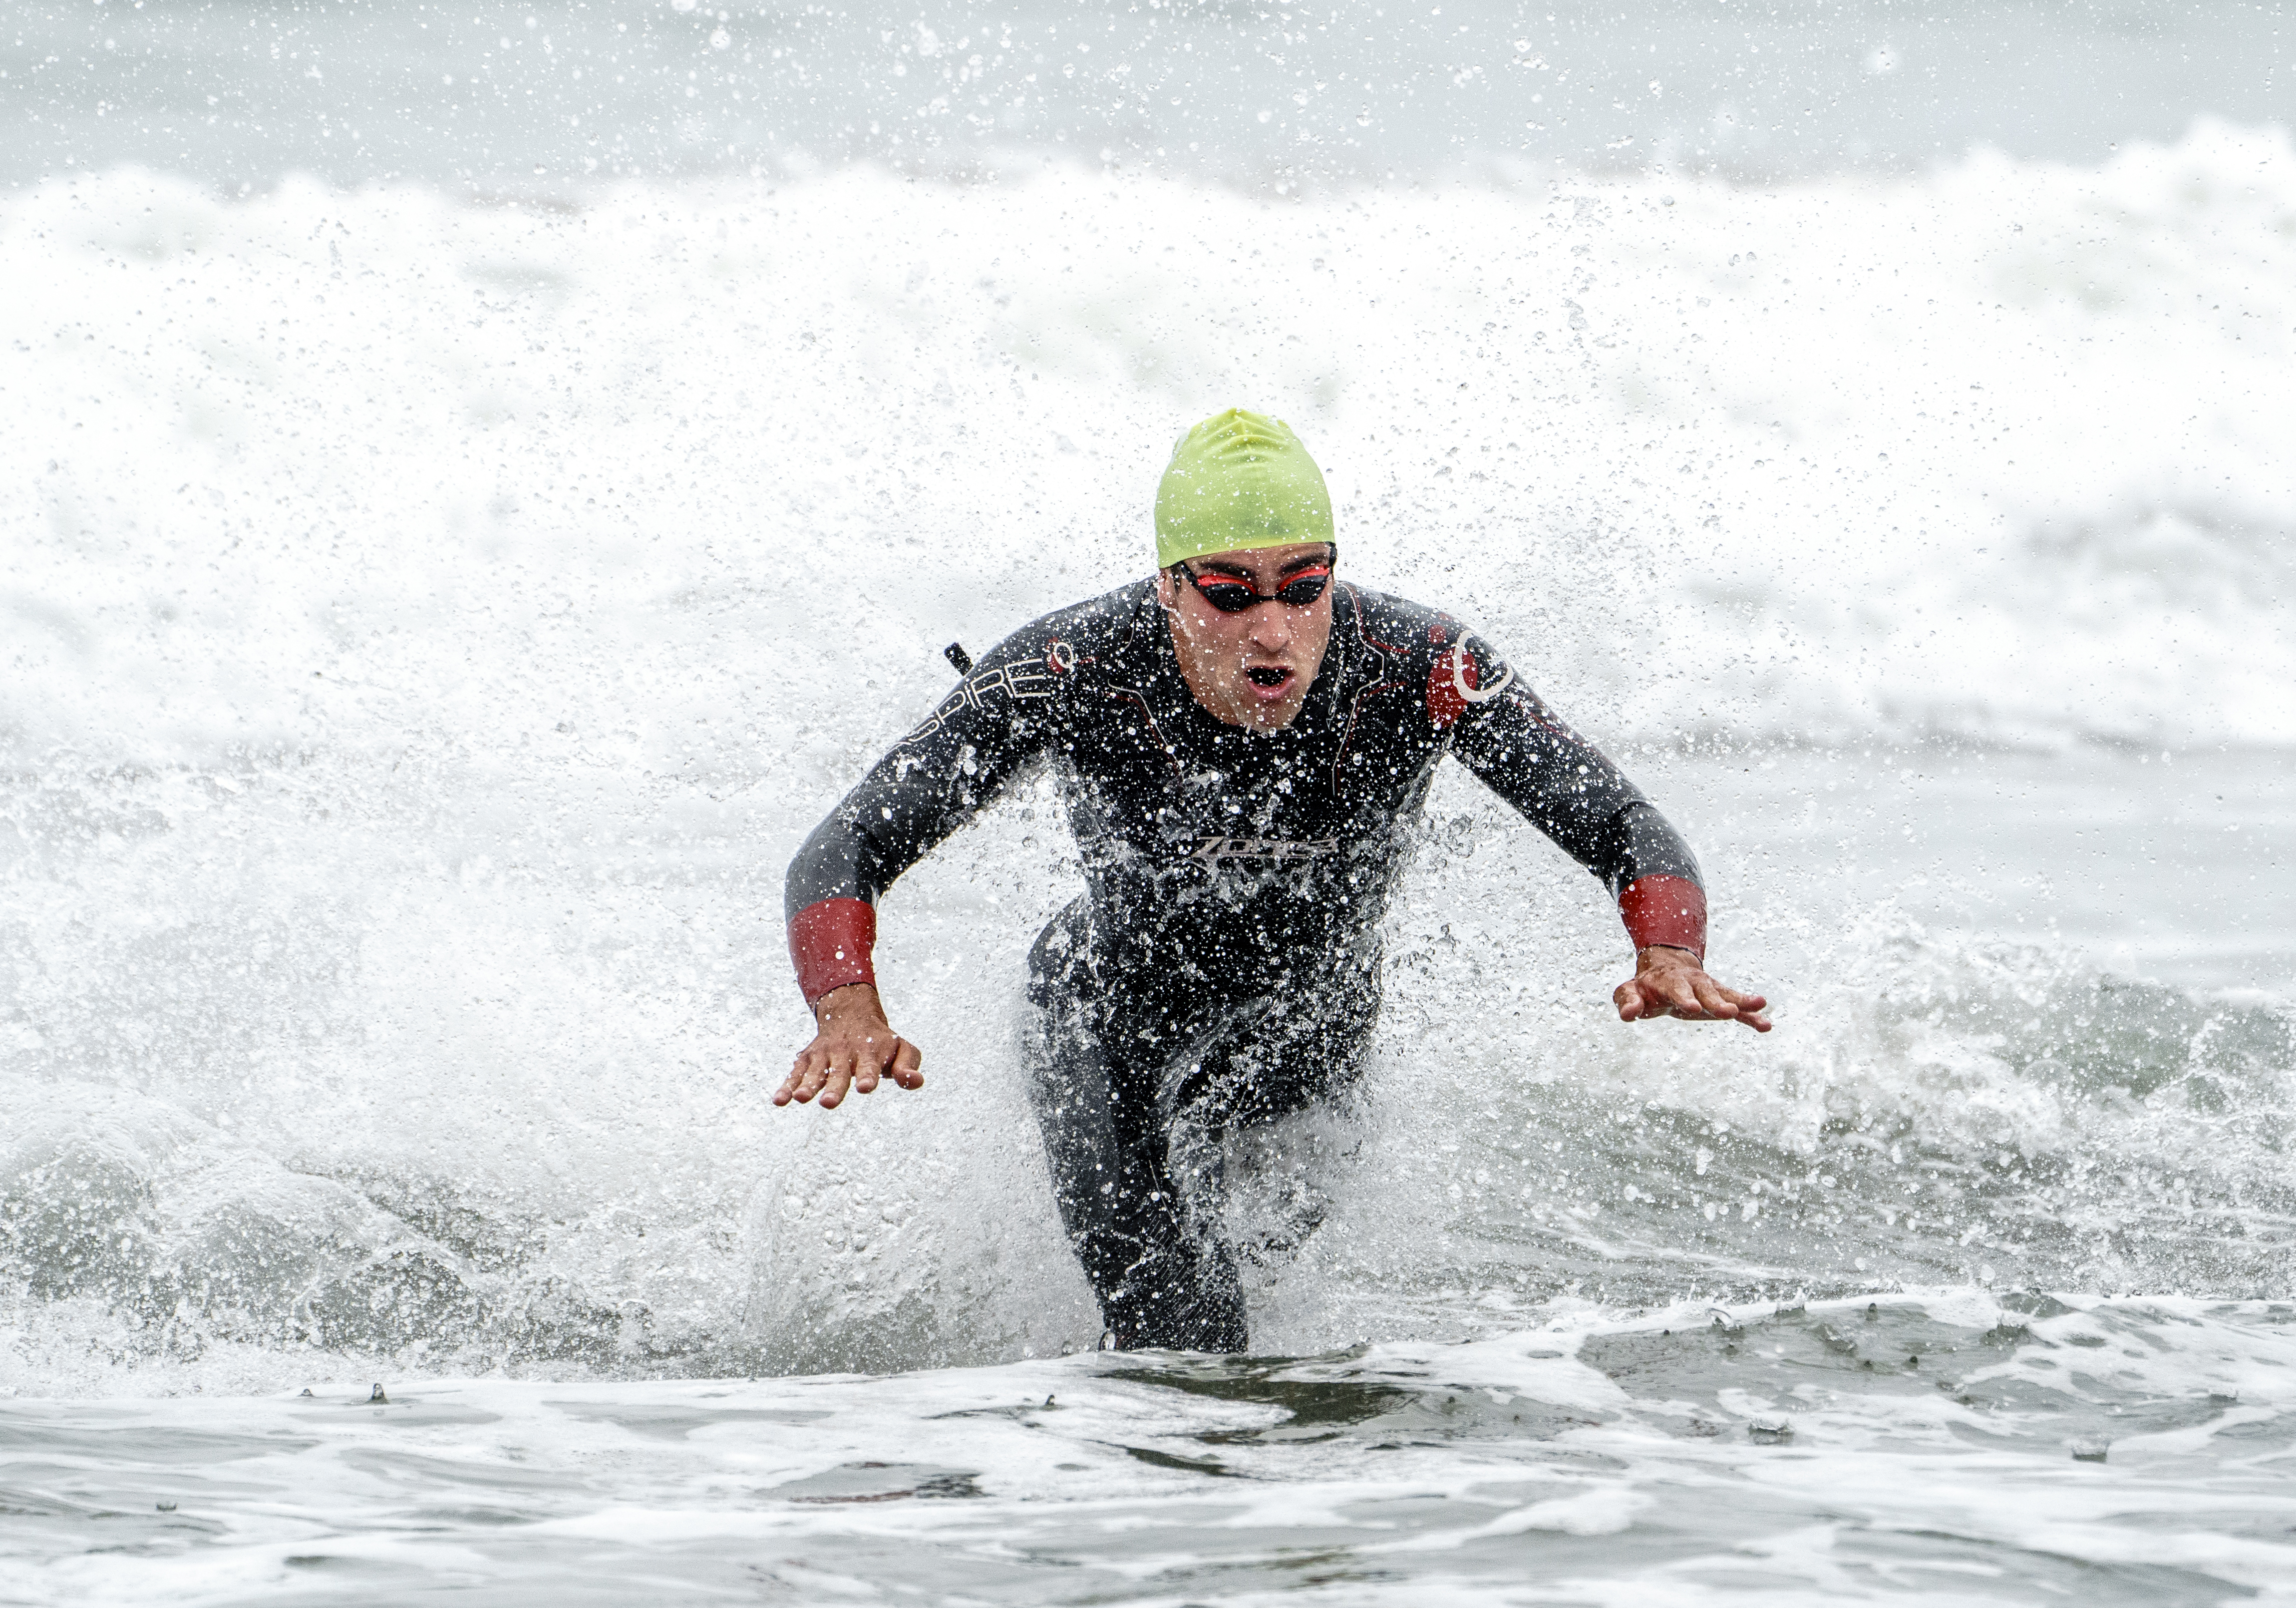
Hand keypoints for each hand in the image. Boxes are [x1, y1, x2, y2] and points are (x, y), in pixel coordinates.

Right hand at [775, 983, 923, 1108]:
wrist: (851, 1013)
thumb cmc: (881, 1041)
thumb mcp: (901, 1048)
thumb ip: (908, 1066)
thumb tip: (916, 1082)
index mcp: (869, 1052)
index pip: (869, 1066)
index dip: (867, 1076)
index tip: (865, 1087)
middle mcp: (845, 1053)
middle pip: (839, 1073)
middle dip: (834, 1087)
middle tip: (829, 1103)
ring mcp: (824, 1055)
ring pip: (815, 1072)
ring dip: (807, 1086)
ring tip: (800, 1099)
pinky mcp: (808, 1058)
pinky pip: (796, 1073)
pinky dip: (787, 1085)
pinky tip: (779, 1100)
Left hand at [1614, 947, 1771, 1032]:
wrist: (1665, 969)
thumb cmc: (1645, 986)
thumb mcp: (1629, 992)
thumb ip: (1627, 1002)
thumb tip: (1627, 1015)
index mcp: (1669, 982)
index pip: (1676, 989)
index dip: (1684, 998)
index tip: (1694, 1008)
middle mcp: (1693, 983)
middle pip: (1706, 991)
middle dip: (1716, 1001)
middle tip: (1728, 1012)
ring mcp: (1709, 990)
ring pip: (1726, 995)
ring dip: (1742, 1002)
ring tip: (1761, 1005)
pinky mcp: (1720, 999)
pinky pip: (1738, 1007)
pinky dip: (1751, 1015)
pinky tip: (1766, 1025)